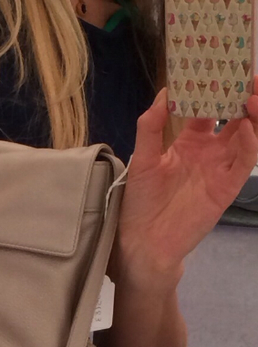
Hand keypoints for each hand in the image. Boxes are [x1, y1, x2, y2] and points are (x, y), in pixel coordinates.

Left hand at [114, 79, 257, 290]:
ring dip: (253, 114)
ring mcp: (220, 168)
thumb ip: (151, 126)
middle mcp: (209, 151)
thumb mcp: (142, 159)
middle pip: (234, 117)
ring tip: (253, 94)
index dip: (215, 88)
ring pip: (247, 135)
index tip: (220, 65)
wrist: (144, 241)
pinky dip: (250, 142)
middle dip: (242, 95)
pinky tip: (247, 126)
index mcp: (188, 142)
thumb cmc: (140, 202)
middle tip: (248, 72)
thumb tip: (164, 91)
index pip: (208, 108)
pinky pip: (245, 161)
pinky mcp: (227, 187)